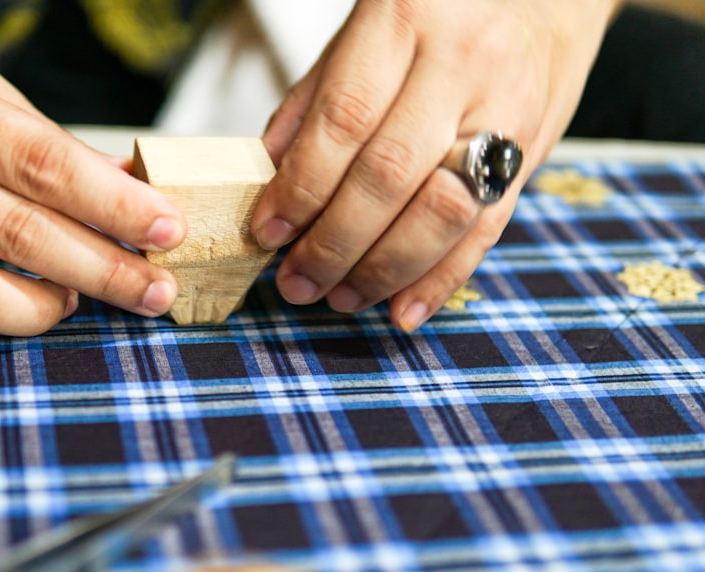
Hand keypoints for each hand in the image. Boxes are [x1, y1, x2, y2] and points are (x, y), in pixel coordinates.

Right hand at [0, 1, 184, 335]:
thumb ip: (47, 142)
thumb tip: (124, 189)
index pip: (48, 168)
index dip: (116, 207)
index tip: (167, 229)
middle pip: (22, 236)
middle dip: (105, 271)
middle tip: (155, 291)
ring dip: (41, 309)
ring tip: (83, 299)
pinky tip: (23, 308)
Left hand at [253, 0, 620, 330]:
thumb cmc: (438, 9)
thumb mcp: (366, 28)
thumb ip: (316, 100)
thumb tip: (266, 176)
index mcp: (405, 18)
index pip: (343, 121)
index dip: (300, 187)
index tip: (267, 232)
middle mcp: (462, 64)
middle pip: (390, 176)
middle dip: (335, 244)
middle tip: (297, 282)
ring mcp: (506, 109)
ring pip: (442, 212)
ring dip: (384, 270)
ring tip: (341, 297)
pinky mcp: (534, 152)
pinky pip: (488, 229)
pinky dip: (442, 279)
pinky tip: (403, 311)